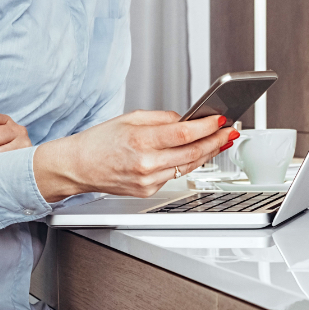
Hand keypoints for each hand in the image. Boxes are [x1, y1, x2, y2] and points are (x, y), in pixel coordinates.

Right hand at [32, 111, 239, 201]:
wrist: (79, 167)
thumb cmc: (99, 142)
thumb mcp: (129, 118)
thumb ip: (161, 118)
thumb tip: (186, 120)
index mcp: (140, 141)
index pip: (183, 134)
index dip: (206, 127)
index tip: (220, 119)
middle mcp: (145, 164)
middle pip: (192, 153)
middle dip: (215, 141)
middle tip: (230, 131)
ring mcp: (148, 180)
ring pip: (187, 166)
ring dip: (206, 153)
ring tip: (220, 141)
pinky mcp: (148, 191)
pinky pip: (175, 175)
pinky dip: (187, 163)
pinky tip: (195, 154)